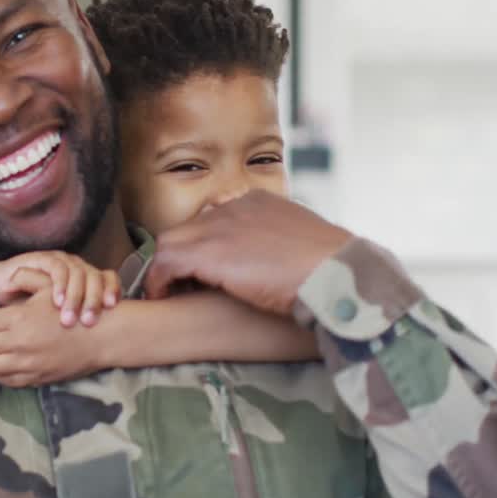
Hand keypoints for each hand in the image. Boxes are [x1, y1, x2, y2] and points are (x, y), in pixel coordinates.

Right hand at [0, 250, 120, 326]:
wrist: (1, 287)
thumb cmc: (32, 307)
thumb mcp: (57, 317)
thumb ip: (78, 321)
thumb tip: (102, 341)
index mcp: (86, 278)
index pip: (109, 279)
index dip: (113, 290)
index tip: (112, 310)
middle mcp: (77, 267)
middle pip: (96, 278)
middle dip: (94, 300)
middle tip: (89, 322)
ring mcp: (61, 261)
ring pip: (78, 273)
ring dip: (75, 296)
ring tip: (69, 318)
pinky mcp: (44, 258)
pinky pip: (57, 269)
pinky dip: (59, 285)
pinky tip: (56, 301)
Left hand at [0, 284, 102, 386]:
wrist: (100, 337)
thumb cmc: (75, 308)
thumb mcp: (50, 287)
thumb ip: (26, 279)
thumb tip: (4, 281)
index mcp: (18, 319)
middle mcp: (17, 343)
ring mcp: (26, 364)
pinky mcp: (35, 378)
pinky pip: (6, 380)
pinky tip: (3, 365)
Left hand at [143, 190, 352, 316]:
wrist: (337, 273)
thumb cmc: (332, 268)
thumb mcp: (305, 243)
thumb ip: (283, 243)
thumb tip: (283, 261)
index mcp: (259, 201)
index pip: (216, 218)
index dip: (207, 245)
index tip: (206, 269)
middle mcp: (235, 206)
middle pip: (188, 228)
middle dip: (182, 256)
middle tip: (181, 283)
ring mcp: (220, 226)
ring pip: (170, 242)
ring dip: (165, 269)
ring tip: (168, 292)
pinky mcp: (209, 252)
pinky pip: (165, 262)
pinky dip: (159, 280)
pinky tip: (163, 296)